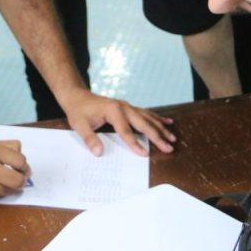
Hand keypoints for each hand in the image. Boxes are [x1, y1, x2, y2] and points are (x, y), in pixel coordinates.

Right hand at [0, 139, 30, 201]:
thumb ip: (3, 146)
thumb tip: (20, 153)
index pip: (20, 161)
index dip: (23, 165)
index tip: (22, 166)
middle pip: (18, 180)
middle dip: (22, 179)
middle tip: (20, 176)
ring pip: (9, 190)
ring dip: (9, 186)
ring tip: (2, 179)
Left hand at [60, 89, 175, 155]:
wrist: (77, 96)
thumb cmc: (78, 111)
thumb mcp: (79, 125)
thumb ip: (89, 139)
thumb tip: (99, 153)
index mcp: (113, 110)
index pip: (125, 130)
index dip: (134, 143)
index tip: (144, 154)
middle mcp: (123, 106)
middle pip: (143, 123)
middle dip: (157, 136)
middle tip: (169, 148)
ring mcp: (127, 106)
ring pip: (148, 118)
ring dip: (161, 128)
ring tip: (173, 138)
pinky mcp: (128, 108)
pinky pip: (146, 113)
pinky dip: (157, 118)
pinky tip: (168, 122)